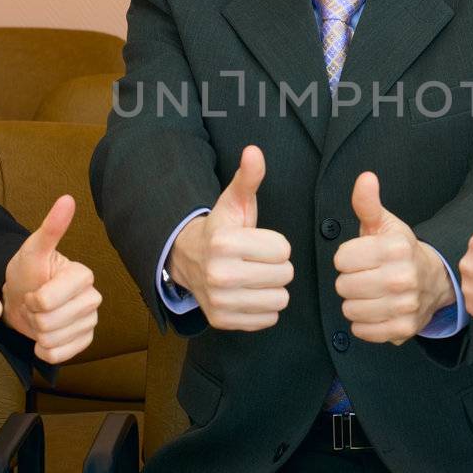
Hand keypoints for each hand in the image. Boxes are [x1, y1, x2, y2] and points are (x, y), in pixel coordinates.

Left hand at [4, 194, 102, 363]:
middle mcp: (93, 298)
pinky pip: (59, 355)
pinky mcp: (85, 340)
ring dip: (37, 333)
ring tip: (37, 317)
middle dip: (33, 317)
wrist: (22, 297)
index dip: (33, 300)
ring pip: (53, 340)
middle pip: (50, 323)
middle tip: (32, 304)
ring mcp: (90, 321)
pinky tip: (42, 337)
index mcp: (83, 276)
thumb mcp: (32, 250)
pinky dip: (44, 350)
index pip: (49, 300)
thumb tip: (67, 199)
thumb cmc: (27, 272)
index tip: (32, 290)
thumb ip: (51, 227)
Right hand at [167, 145, 293, 331]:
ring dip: (273, 288)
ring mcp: (220, 301)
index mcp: (225, 243)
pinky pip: (268, 319)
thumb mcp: (235, 201)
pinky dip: (263, 308)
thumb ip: (248, 177)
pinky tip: (249, 293)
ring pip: (280, 299)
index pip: (283, 249)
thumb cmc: (221, 229)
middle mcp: (219, 274)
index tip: (258, 242)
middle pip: (284, 275)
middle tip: (258, 260)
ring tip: (255, 276)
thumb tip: (254, 151)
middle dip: (277, 266)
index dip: (276, 244)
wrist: (188, 260)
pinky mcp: (222, 321)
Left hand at [333, 172, 452, 344]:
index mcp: (395, 248)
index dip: (346, 258)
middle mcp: (402, 277)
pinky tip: (376, 309)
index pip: (341, 259)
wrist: (434, 281)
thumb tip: (365, 178)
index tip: (360, 257)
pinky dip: (363, 323)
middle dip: (349, 281)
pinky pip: (361, 331)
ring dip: (355, 303)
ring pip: (350, 310)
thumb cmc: (400, 251)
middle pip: (343, 286)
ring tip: (370, 293)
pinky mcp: (403, 329)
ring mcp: (404, 306)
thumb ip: (368, 203)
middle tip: (365, 276)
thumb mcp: (385, 224)